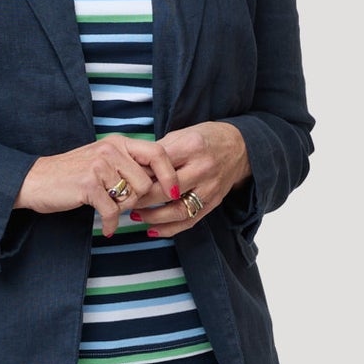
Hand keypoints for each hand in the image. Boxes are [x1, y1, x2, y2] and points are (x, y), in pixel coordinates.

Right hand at [17, 132, 182, 236]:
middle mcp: (110, 149)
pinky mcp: (88, 184)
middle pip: (145, 183)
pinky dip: (111, 223)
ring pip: (131, 198)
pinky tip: (106, 227)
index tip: (174, 192)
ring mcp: (99, 166)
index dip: (170, 174)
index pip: (158, 153)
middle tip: (121, 205)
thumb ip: (128, 165)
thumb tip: (160, 182)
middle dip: (137, 200)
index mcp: (118, 142)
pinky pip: (113, 210)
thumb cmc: (72, 175)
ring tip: (107, 208)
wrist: (36, 180)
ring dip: (122, 210)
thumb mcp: (103, 161)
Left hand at [120, 121, 250, 236]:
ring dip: (152, 217)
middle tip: (123, 200)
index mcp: (191, 147)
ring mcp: (210, 188)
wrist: (240, 148)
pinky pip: (189, 221)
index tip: (123, 179)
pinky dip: (169, 229)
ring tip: (135, 215)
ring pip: (176, 210)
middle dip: (140, 198)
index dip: (138, 174)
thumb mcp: (182, 134)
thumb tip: (134, 167)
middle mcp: (202, 169)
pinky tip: (152, 229)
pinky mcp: (213, 203)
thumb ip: (159, 151)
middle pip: (164, 190)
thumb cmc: (206, 139)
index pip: (158, 165)